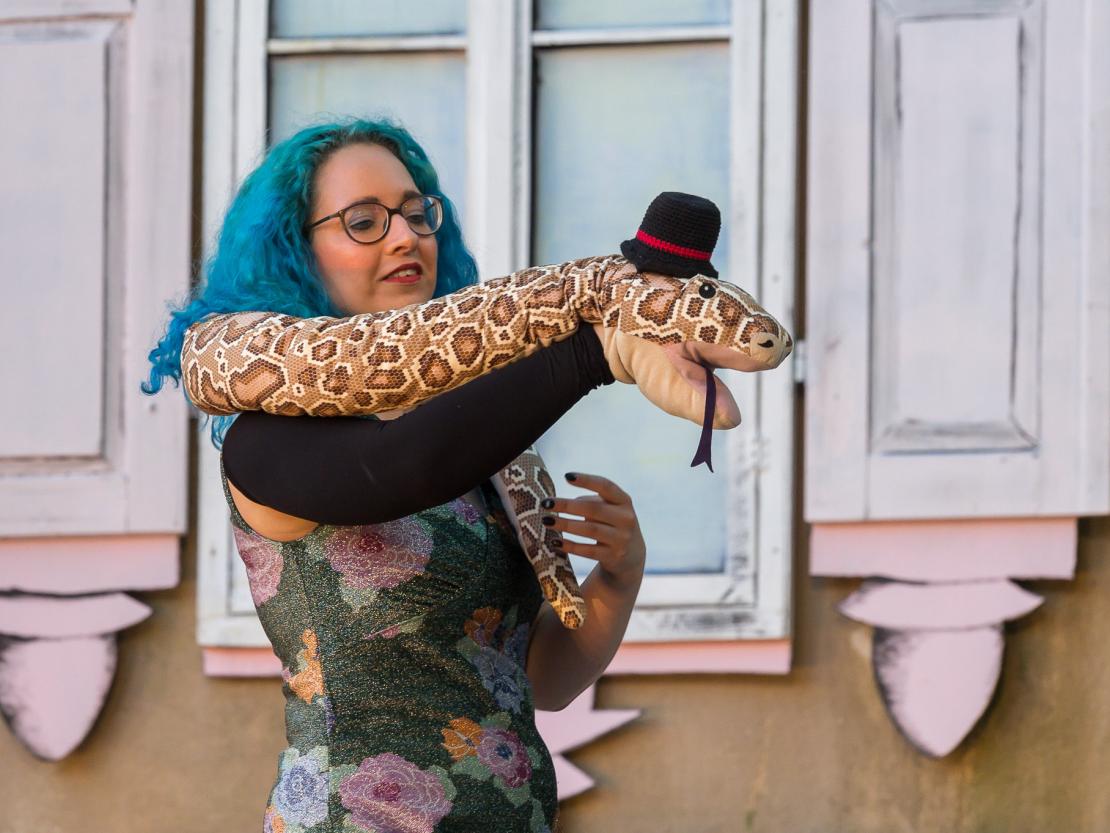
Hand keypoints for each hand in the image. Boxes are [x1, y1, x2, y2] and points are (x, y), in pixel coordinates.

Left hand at [540, 472, 645, 588]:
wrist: (632, 556)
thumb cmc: (612, 524)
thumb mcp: (609, 509)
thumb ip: (591, 502)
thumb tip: (562, 504)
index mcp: (624, 501)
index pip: (606, 486)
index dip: (587, 480)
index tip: (567, 476)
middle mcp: (626, 519)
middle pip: (594, 509)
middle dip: (567, 505)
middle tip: (545, 503)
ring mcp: (622, 539)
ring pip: (590, 530)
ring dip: (565, 524)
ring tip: (546, 521)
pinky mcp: (614, 556)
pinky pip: (588, 551)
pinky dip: (570, 546)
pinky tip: (555, 542)